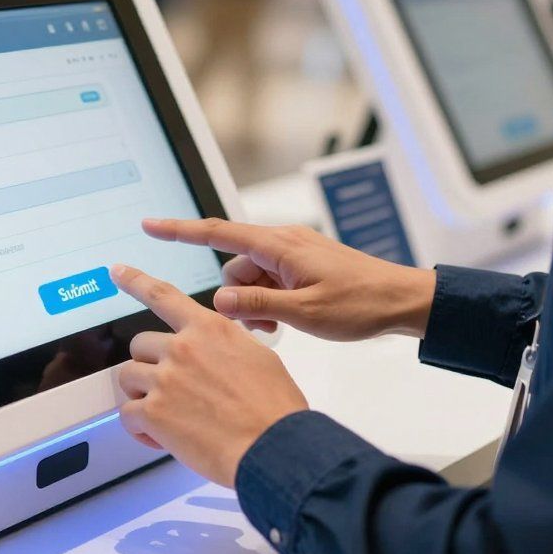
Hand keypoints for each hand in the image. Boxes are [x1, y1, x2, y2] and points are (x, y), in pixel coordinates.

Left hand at [111, 264, 307, 487]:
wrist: (272, 446)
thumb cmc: (273, 406)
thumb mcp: (257, 356)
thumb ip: (223, 345)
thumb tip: (211, 351)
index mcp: (208, 328)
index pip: (163, 295)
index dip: (136, 281)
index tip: (117, 271)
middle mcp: (182, 346)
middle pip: (140, 343)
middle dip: (150, 364)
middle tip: (170, 387)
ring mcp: (165, 378)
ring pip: (128, 376)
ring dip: (142, 394)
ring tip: (167, 413)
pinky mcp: (154, 412)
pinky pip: (127, 413)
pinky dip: (139, 428)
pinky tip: (160, 437)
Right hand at [142, 217, 436, 340]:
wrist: (402, 300)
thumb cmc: (361, 303)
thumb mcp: (304, 312)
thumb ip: (257, 306)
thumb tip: (219, 300)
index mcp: (279, 246)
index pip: (218, 233)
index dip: (179, 230)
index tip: (149, 225)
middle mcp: (282, 243)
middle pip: (234, 265)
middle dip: (234, 296)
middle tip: (260, 326)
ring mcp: (293, 254)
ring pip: (251, 277)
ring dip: (253, 304)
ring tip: (277, 328)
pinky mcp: (302, 266)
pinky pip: (269, 281)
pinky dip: (268, 302)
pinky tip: (284, 322)